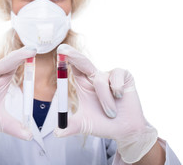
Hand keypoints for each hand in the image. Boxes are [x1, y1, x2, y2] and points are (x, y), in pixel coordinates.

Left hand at [54, 44, 157, 162]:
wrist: (126, 130)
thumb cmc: (104, 124)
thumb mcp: (84, 125)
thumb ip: (71, 127)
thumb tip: (57, 133)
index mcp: (83, 84)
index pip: (72, 68)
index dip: (65, 60)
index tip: (58, 52)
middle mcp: (95, 77)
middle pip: (82, 62)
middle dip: (73, 55)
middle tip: (63, 50)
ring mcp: (110, 75)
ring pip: (100, 80)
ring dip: (104, 100)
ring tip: (110, 113)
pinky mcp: (124, 76)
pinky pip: (116, 77)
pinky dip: (116, 90)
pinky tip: (120, 98)